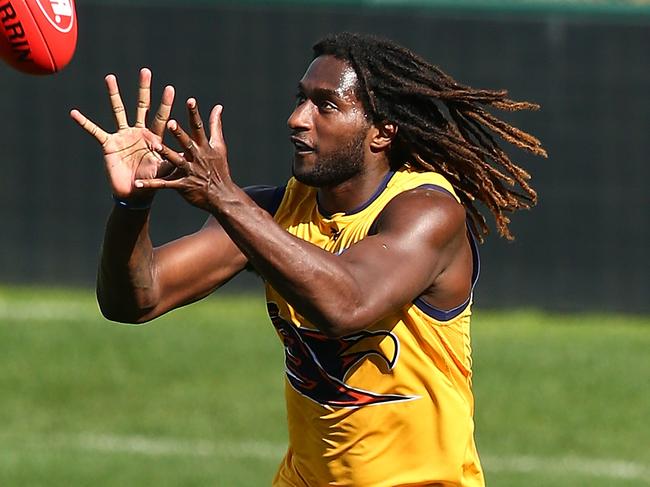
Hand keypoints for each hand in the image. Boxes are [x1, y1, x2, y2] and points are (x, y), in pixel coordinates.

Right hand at [70, 68, 174, 198]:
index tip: (170, 88)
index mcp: (154, 137)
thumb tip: (187, 151)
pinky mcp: (109, 144)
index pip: (161, 117)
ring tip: (111, 77)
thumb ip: (173, 158)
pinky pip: (95, 131)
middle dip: (144, 89)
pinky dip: (84, 123)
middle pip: (142, 106)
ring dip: (114, 94)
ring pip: (118, 111)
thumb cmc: (152, 182)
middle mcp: (139, 132)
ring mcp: (123, 136)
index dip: (165, 103)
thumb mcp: (166, 170)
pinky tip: (74, 113)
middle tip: (146, 71)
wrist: (135, 194)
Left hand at [135, 98, 232, 211]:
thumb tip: (218, 107)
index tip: (190, 101)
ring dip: (166, 153)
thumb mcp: (219, 146)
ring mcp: (190, 172)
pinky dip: (151, 184)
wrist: (222, 196)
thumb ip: (215, 125)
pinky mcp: (183, 186)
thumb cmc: (219, 168)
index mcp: (204, 147)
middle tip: (170, 122)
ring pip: (176, 161)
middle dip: (179, 134)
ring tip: (155, 146)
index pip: (199, 128)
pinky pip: (165, 184)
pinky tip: (138, 183)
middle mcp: (197, 158)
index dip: (195, 114)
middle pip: (187, 143)